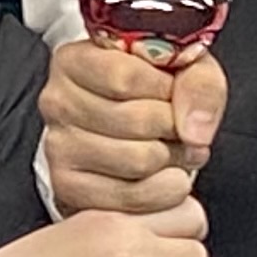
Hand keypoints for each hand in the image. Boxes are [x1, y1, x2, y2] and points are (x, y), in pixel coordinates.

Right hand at [41, 40, 225, 214]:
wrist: (134, 125)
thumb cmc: (156, 90)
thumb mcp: (187, 69)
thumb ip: (199, 87)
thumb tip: (193, 133)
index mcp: (74, 59)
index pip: (125, 78)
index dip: (166, 90)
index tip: (174, 92)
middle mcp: (57, 101)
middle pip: (135, 122)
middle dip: (174, 128)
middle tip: (179, 127)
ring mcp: (58, 146)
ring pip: (137, 161)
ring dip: (172, 159)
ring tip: (172, 149)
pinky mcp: (68, 185)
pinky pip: (130, 197)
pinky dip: (162, 191)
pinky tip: (161, 175)